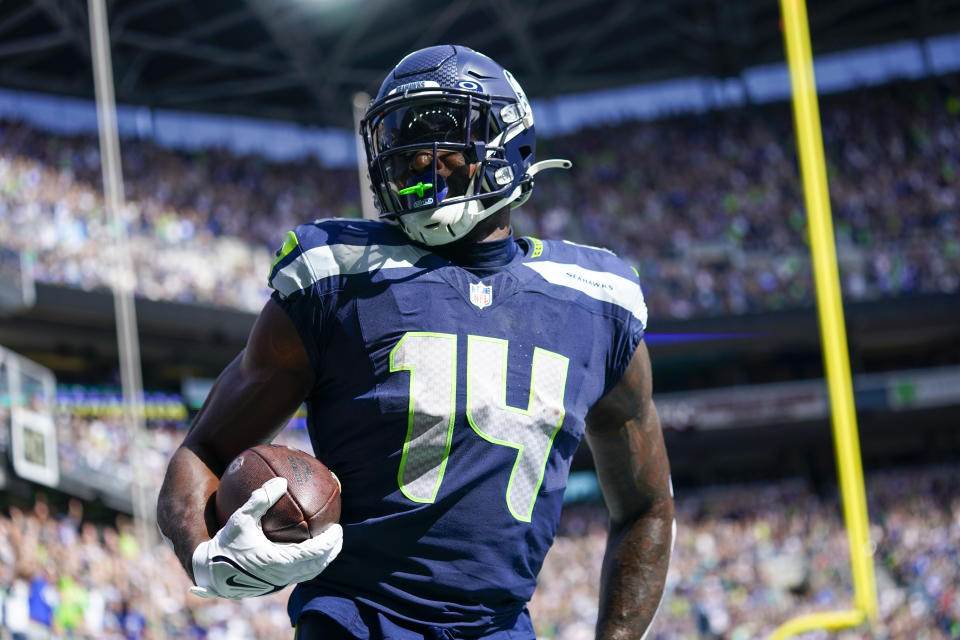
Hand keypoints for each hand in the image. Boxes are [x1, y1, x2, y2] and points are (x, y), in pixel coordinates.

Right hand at [190, 477, 342, 598]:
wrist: (208, 571)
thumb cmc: (225, 543)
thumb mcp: (240, 518)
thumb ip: (260, 499)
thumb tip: (281, 481)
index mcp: (276, 563)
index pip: (313, 554)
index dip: (329, 543)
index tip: (338, 529)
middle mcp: (279, 577)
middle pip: (315, 567)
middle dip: (331, 552)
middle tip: (338, 535)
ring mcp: (275, 584)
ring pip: (307, 574)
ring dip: (321, 561)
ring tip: (328, 545)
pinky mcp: (270, 585)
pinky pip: (296, 576)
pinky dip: (307, 565)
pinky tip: (306, 551)